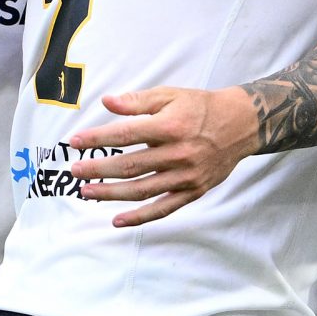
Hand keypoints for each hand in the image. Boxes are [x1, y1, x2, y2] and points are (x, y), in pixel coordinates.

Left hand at [65, 86, 259, 225]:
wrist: (241, 124)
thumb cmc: (200, 107)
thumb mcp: (170, 95)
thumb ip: (137, 101)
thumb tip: (106, 102)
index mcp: (170, 127)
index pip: (125, 135)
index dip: (97, 139)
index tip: (75, 142)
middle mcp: (178, 154)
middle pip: (130, 166)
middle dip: (98, 169)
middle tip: (75, 171)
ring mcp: (186, 176)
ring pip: (142, 191)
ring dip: (111, 194)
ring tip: (86, 192)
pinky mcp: (194, 191)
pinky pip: (163, 208)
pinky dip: (140, 217)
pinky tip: (117, 220)